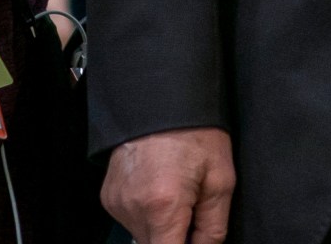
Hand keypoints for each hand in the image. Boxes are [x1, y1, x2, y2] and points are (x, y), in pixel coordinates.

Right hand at [104, 128, 236, 243]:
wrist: (161, 99)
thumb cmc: (195, 134)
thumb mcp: (221, 181)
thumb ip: (213, 229)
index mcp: (164, 207)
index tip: (194, 239)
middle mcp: (134, 209)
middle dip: (176, 237)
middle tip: (193, 211)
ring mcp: (117, 203)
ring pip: (144, 236)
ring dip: (162, 227)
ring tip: (177, 194)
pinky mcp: (109, 197)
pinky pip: (132, 219)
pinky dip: (147, 214)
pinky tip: (160, 189)